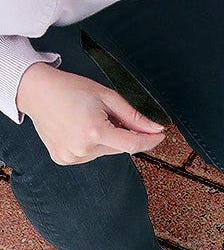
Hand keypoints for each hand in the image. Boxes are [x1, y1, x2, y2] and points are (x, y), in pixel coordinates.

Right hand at [16, 62, 165, 164]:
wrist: (37, 92)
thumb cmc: (71, 90)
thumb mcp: (108, 97)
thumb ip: (134, 116)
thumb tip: (156, 128)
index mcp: (94, 132)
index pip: (133, 145)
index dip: (150, 140)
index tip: (160, 135)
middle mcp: (81, 149)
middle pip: (120, 147)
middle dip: (124, 133)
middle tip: (110, 114)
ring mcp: (70, 156)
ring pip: (106, 152)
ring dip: (108, 139)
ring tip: (91, 119)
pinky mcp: (63, 159)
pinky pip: (90, 155)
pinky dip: (93, 144)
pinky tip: (81, 129)